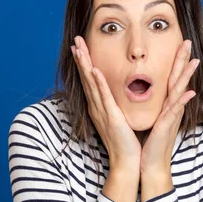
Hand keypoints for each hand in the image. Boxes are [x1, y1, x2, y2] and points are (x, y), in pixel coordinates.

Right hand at [71, 36, 141, 168]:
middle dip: (80, 58)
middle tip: (75, 40)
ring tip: (79, 48)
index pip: (90, 80)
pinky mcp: (111, 117)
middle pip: (86, 78)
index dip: (84, 63)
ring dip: (85, 65)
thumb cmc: (126, 141)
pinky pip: (104, 97)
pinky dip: (98, 83)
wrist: (127, 161)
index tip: (79, 47)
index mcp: (99, 107)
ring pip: (91, 84)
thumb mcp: (119, 118)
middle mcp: (97, 107)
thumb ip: (116, 105)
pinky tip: (94, 70)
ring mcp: (102, 112)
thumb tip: (118, 93)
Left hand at [140, 39, 198, 173]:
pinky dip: (182, 101)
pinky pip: (175, 111)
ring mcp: (171, 116)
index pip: (171, 78)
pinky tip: (189, 92)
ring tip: (194, 61)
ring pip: (180, 91)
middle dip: (183, 60)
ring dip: (187, 76)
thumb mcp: (151, 117)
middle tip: (188, 42)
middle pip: (178, 79)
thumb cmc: (149, 141)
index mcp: (165, 104)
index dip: (176, 61)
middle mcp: (171, 107)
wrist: (149, 162)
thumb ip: (154, 104)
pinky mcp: (167, 125)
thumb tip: (148, 92)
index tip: (179, 44)